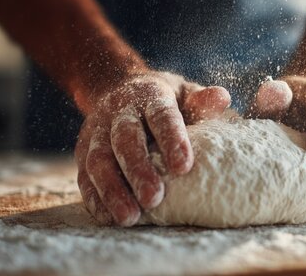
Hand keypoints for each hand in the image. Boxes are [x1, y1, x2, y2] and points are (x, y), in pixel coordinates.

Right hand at [74, 71, 230, 225]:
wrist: (119, 88)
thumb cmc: (164, 99)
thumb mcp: (184, 92)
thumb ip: (201, 100)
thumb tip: (222, 97)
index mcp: (148, 94)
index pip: (160, 115)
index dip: (171, 139)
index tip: (184, 167)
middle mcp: (118, 111)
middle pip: (125, 139)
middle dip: (138, 170)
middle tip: (155, 198)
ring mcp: (96, 131)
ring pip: (99, 159)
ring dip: (113, 189)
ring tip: (130, 217)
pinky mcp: (83, 150)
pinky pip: (85, 174)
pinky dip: (95, 196)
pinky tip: (107, 217)